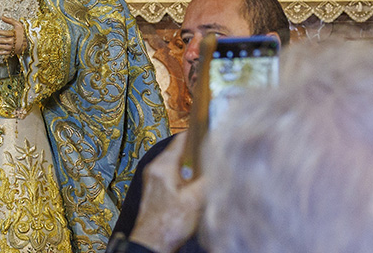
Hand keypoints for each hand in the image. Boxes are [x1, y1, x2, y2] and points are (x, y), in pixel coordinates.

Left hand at [0, 16, 24, 55]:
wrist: (27, 44)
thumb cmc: (21, 33)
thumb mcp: (18, 25)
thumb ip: (10, 20)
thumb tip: (1, 16)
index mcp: (14, 35)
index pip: (6, 33)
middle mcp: (11, 42)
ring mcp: (10, 48)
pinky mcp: (9, 52)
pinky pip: (1, 53)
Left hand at [129, 132, 205, 252]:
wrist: (152, 243)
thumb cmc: (169, 224)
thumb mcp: (196, 200)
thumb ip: (208, 179)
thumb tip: (221, 165)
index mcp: (163, 166)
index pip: (181, 140)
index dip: (197, 134)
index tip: (210, 130)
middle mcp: (155, 169)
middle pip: (180, 152)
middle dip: (197, 154)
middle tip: (214, 156)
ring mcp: (154, 180)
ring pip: (177, 166)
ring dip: (192, 169)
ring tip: (208, 173)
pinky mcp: (156, 191)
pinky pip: (173, 177)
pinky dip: (185, 179)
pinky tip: (195, 189)